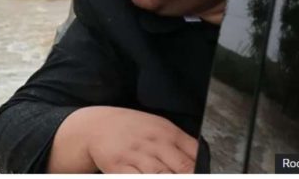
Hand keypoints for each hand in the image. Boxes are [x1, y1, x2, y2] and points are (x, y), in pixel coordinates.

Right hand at [48, 106, 197, 172]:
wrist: (95, 125)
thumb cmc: (130, 128)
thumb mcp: (158, 127)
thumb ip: (179, 144)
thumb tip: (200, 163)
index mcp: (168, 132)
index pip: (196, 154)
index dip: (202, 170)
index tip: (202, 176)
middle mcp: (155, 143)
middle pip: (184, 169)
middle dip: (188, 177)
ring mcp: (137, 155)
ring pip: (163, 177)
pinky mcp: (120, 167)